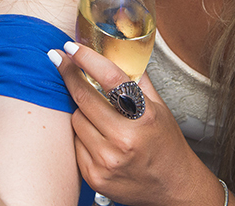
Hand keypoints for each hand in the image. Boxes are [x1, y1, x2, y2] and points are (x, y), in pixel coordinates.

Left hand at [51, 42, 220, 205]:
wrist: (173, 187)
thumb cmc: (166, 144)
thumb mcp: (159, 108)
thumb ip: (137, 80)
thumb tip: (116, 51)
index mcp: (144, 118)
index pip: (110, 78)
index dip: (87, 59)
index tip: (70, 47)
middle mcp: (124, 140)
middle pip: (83, 97)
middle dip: (70, 76)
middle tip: (61, 61)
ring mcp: (107, 161)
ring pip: (76, 119)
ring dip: (81, 110)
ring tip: (97, 114)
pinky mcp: (94, 177)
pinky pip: (75, 143)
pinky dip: (82, 135)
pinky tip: (96, 136)